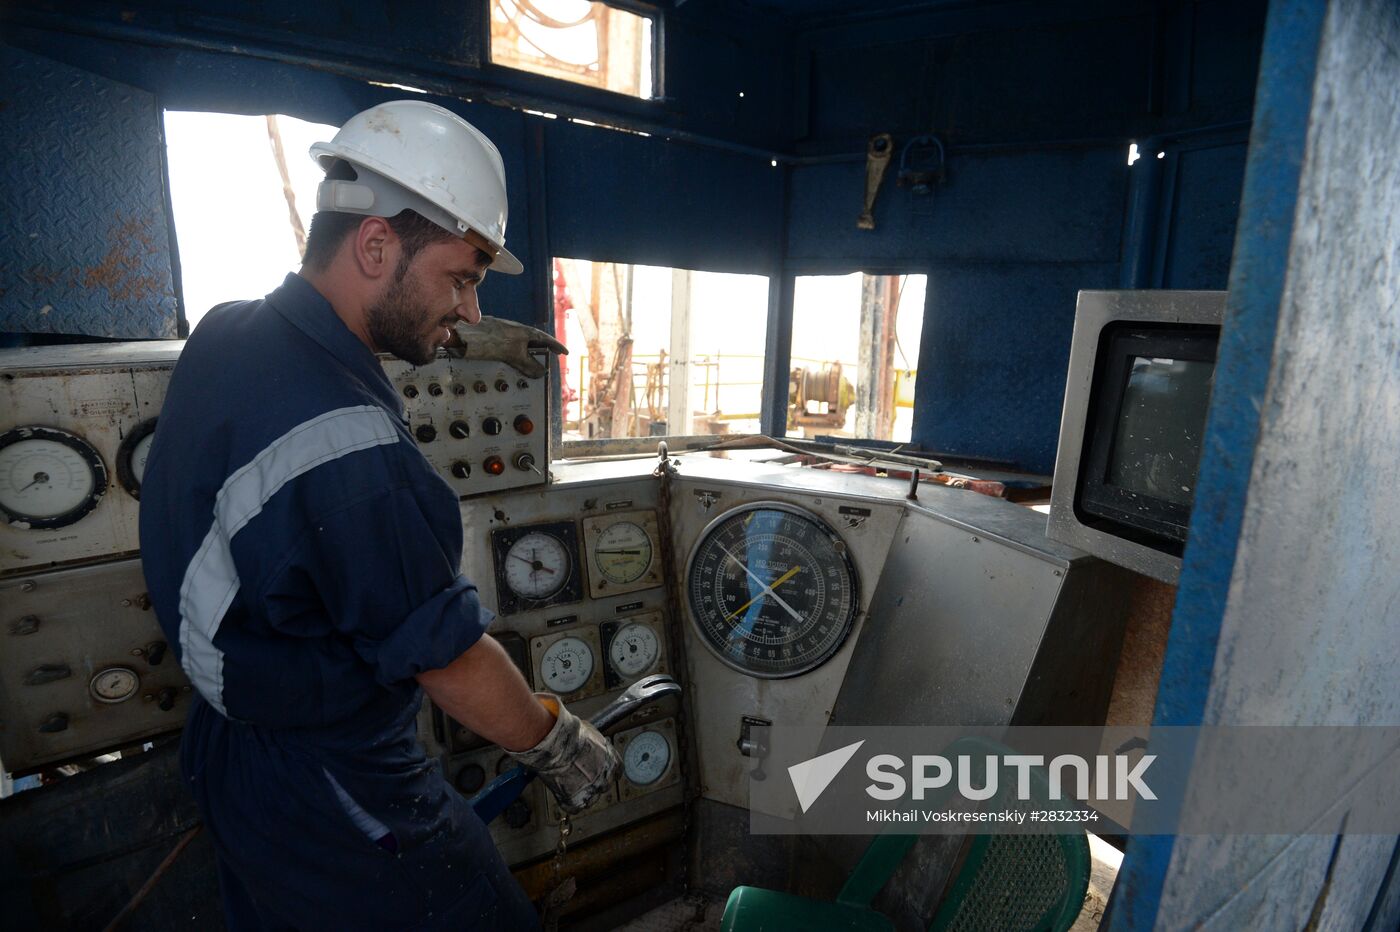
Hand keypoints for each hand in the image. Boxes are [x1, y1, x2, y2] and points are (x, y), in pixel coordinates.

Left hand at [446, 316, 567, 377]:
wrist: (462, 335)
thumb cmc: (486, 339)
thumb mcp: (512, 354)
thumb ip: (527, 363)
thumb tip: (540, 372)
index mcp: (523, 331)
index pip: (544, 339)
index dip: (555, 346)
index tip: (564, 353)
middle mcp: (514, 331)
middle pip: (533, 343)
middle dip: (542, 352)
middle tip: (550, 362)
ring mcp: (504, 335)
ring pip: (522, 348)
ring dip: (528, 358)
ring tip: (531, 369)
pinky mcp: (494, 341)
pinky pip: (511, 351)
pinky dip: (516, 359)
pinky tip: (513, 366)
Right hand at [505, 693, 618, 812]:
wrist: (557, 745)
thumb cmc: (572, 735)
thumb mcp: (590, 733)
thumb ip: (594, 744)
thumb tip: (590, 741)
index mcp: (612, 761)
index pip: (617, 771)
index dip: (606, 770)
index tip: (600, 769)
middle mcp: (605, 778)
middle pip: (603, 785)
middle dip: (593, 780)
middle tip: (580, 774)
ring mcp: (591, 791)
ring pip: (590, 798)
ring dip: (582, 792)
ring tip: (570, 783)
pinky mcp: (575, 801)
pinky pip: (575, 806)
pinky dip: (569, 801)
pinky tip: (563, 792)